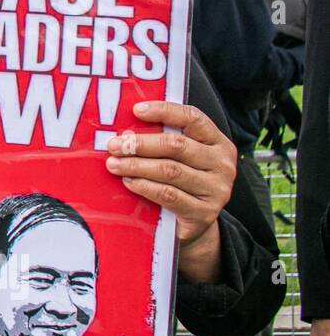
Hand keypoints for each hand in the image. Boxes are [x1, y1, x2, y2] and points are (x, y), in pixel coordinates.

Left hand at [104, 101, 236, 282]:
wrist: (192, 225)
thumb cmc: (179, 183)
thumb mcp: (177, 158)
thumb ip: (161, 141)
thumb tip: (124, 130)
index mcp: (217, 142)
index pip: (193, 118)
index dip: (164, 111)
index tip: (136, 110)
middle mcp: (222, 164)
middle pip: (177, 146)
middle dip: (140, 144)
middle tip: (114, 145)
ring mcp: (216, 190)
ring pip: (170, 170)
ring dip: (137, 165)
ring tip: (114, 164)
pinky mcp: (204, 213)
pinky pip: (169, 195)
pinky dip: (145, 186)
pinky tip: (129, 182)